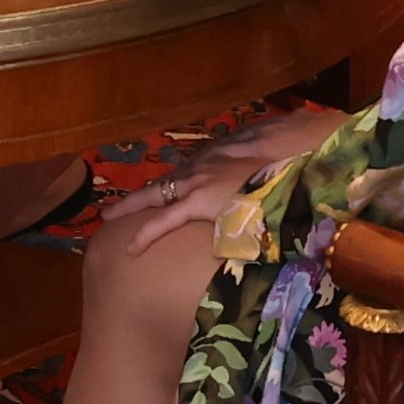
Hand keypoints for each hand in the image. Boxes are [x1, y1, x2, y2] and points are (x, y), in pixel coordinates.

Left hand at [96, 105, 343, 257]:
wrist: (294, 156)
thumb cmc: (293, 155)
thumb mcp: (280, 156)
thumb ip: (274, 162)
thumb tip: (286, 168)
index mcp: (220, 157)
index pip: (189, 169)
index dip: (173, 180)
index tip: (161, 187)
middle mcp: (203, 166)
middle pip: (164, 180)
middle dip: (140, 193)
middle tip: (117, 205)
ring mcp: (197, 181)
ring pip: (154, 195)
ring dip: (131, 207)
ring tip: (109, 218)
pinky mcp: (197, 200)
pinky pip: (163, 221)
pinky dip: (144, 234)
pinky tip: (130, 248)